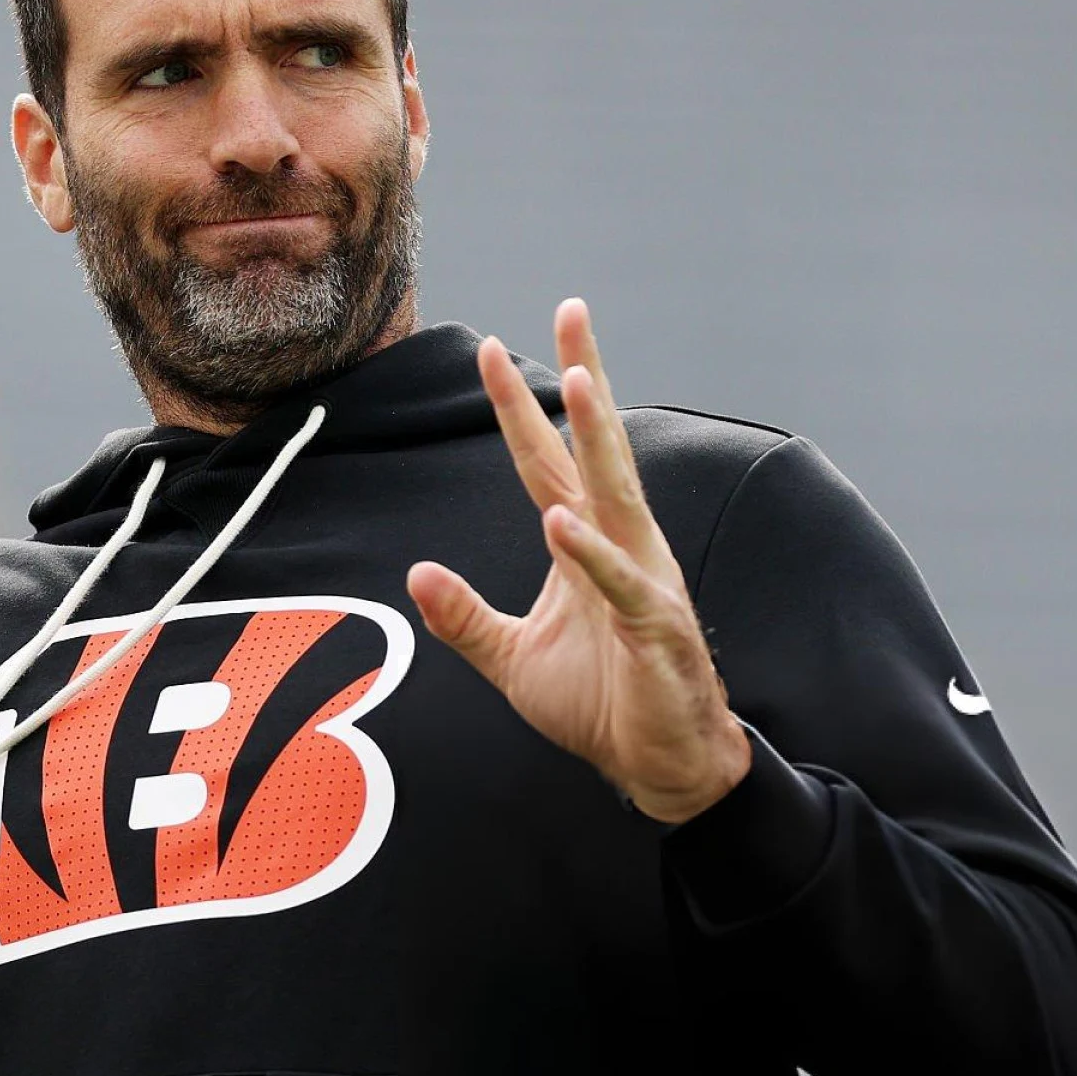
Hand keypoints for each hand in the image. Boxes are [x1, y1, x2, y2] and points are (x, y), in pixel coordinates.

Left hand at [405, 300, 749, 822]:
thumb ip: (463, 619)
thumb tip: (415, 574)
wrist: (661, 765)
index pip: (545, 460)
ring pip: (619, 494)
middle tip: (570, 311)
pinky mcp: (658, 629)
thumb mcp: (511, 659)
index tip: (489, 348)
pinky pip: (621, 585)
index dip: (518, 407)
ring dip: (598, 436)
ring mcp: (643, 580)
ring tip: (578, 380)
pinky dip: (593, 554)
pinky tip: (564, 524)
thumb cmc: (601, 703)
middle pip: (594, 447)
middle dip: (581, 377)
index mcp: (585, 543)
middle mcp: (620, 544)